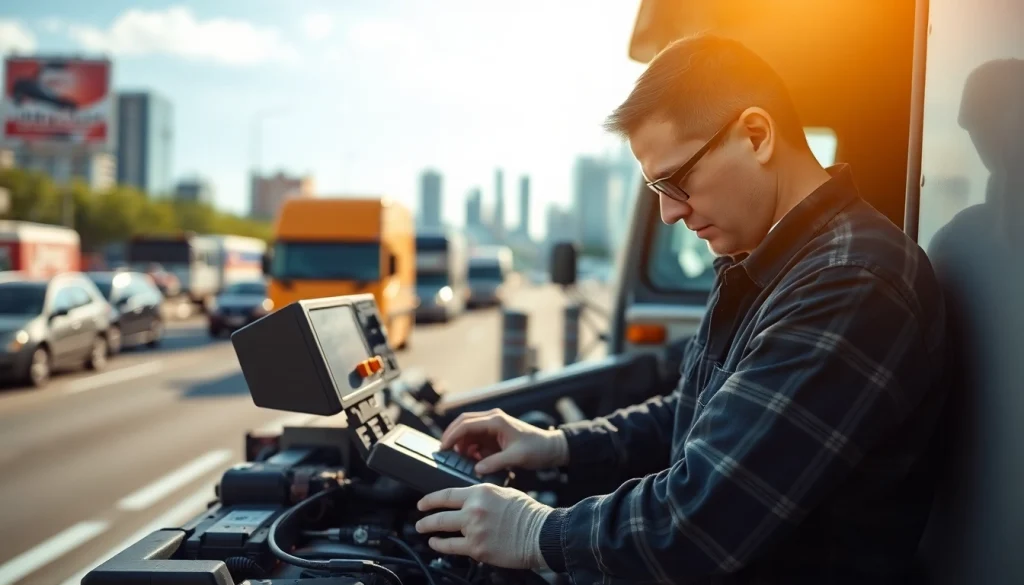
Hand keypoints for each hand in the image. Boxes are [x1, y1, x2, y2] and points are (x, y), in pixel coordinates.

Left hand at [416, 484, 552, 568]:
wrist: (540, 533)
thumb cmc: (527, 513)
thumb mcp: (503, 493)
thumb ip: (482, 497)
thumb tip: (468, 502)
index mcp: (480, 492)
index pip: (447, 494)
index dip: (430, 499)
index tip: (422, 503)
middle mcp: (474, 509)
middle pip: (440, 513)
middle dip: (426, 517)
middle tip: (419, 519)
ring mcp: (474, 529)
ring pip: (442, 529)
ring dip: (429, 530)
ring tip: (423, 531)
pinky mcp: (477, 548)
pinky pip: (451, 547)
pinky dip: (440, 545)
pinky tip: (436, 544)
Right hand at [440, 408, 568, 474]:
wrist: (551, 448)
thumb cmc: (537, 449)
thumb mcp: (516, 457)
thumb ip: (495, 463)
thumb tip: (476, 469)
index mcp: (496, 421)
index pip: (466, 424)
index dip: (452, 436)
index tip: (443, 448)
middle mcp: (492, 419)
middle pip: (463, 423)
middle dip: (451, 436)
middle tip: (443, 452)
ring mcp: (493, 425)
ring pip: (468, 430)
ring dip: (461, 443)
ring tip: (460, 459)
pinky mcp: (494, 434)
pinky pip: (476, 438)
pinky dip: (470, 448)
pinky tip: (473, 459)